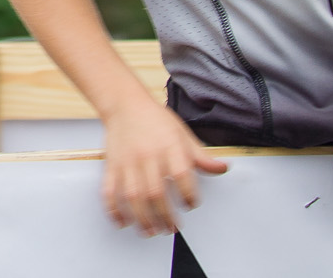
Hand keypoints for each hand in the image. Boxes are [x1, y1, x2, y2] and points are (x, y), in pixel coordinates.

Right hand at [100, 98, 226, 234]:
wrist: (124, 103)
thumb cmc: (155, 119)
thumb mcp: (183, 134)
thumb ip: (202, 156)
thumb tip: (223, 167)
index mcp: (168, 146)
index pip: (182, 175)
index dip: (188, 194)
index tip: (191, 204)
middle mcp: (147, 155)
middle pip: (156, 192)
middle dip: (165, 215)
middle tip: (172, 228)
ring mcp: (127, 162)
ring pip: (133, 196)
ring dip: (142, 218)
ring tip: (151, 230)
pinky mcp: (112, 165)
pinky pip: (109, 190)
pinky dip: (114, 209)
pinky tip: (122, 221)